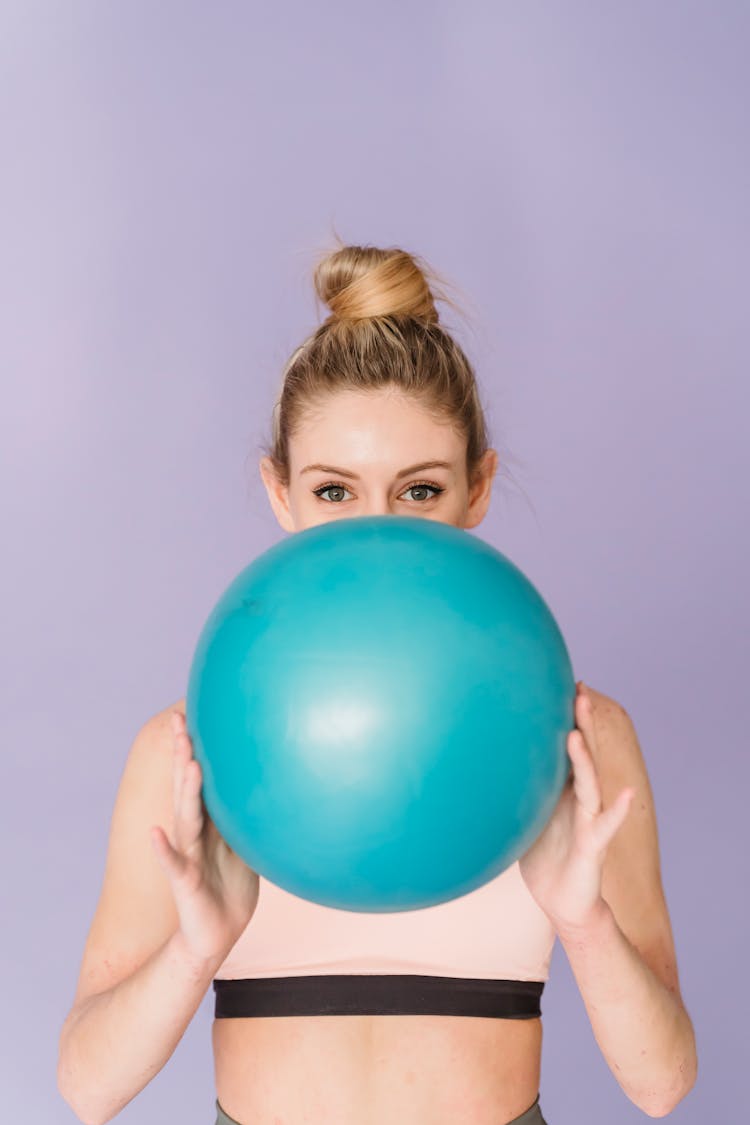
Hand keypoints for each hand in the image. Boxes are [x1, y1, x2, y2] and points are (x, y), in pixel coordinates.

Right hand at [150, 710, 259, 963]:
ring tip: (185, 762)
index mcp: (211, 824)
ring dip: (185, 790)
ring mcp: (189, 856)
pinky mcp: (186, 883)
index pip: (202, 781)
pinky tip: (155, 832)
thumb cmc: (231, 889)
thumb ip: (250, 819)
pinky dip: (165, 848)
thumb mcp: (246, 847)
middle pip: (189, 789)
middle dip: (184, 756)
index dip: (197, 750)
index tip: (194, 715)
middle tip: (180, 722)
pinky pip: (175, 863)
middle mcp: (196, 834)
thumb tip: (275, 787)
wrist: (215, 937)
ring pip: (186, 817)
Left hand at [518, 682, 634, 936]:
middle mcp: (580, 800)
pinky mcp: (594, 847)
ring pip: (589, 783)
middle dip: (582, 722)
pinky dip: (616, 809)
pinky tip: (623, 793)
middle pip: (582, 754)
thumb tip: (479, 768)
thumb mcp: (523, 821)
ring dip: (585, 758)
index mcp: (563, 792)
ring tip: (579, 732)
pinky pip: (605, 826)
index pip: (566, 748)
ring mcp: (589, 821)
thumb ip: (514, 794)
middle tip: (580, 689)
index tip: (564, 684)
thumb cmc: (545, 859)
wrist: (566, 904)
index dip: (566, 719)